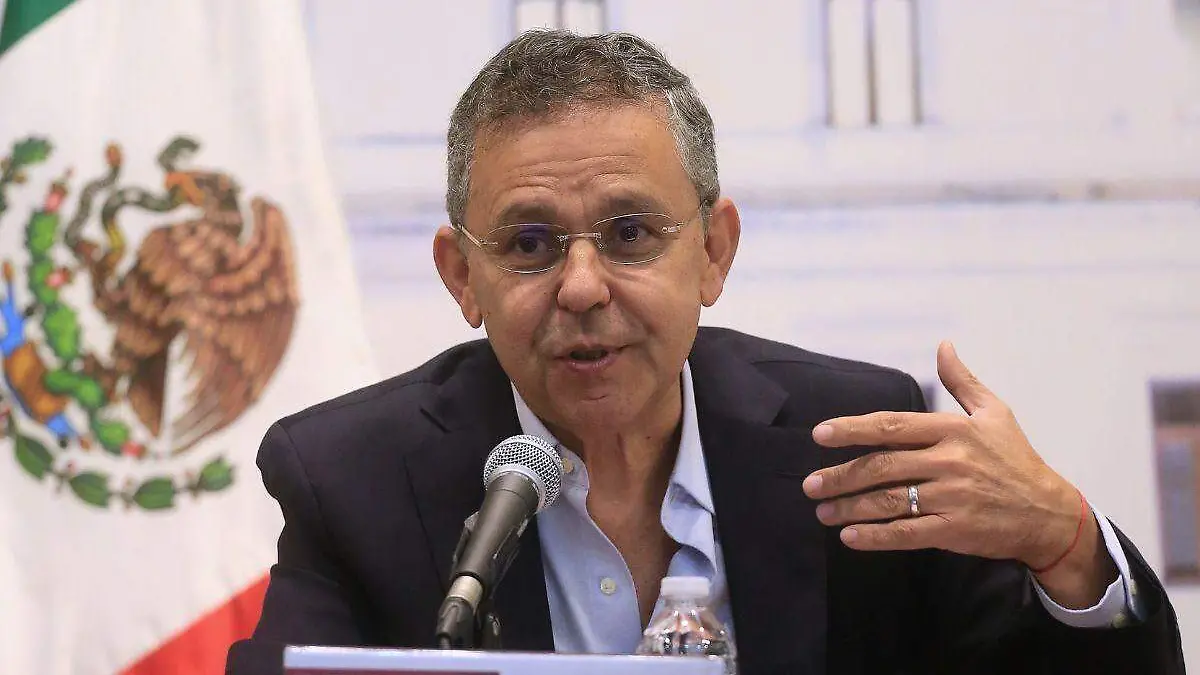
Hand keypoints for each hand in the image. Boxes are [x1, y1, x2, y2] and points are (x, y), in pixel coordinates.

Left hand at [802, 342, 1115, 605]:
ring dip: (850, 507)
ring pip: (889, 501)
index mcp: (953, 430)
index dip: (852, 429)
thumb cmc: (1017, 460)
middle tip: (811, 484)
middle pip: (882, 466)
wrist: (1049, 513)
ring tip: (823, 512)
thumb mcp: (995, 413)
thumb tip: (943, 345)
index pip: (892, 426)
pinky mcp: (955, 531)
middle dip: (841, 476)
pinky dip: (876, 536)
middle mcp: (949, 461)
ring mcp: (952, 498)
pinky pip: (906, 533)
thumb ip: (962, 381)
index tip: (819, 435)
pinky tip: (851, 536)